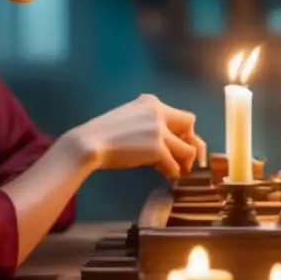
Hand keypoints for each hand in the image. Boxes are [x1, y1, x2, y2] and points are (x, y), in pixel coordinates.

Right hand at [68, 94, 201, 179]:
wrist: (87, 144)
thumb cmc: (103, 135)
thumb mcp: (129, 118)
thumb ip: (147, 124)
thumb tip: (164, 144)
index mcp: (151, 102)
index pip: (181, 115)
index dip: (184, 131)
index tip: (181, 143)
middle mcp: (158, 112)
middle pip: (190, 125)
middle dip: (192, 142)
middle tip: (187, 158)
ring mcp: (158, 130)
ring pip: (187, 148)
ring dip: (184, 162)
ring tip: (179, 171)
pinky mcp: (156, 148)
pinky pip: (174, 164)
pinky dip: (172, 173)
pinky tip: (168, 177)